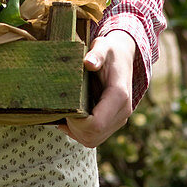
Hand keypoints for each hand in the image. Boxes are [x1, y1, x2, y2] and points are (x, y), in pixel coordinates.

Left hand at [59, 29, 134, 146]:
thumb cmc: (109, 51)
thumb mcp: (102, 47)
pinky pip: (95, 137)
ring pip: (94, 140)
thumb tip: (88, 63)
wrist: (123, 56)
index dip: (77, 122)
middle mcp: (123, 111)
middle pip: (94, 135)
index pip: (96, 123)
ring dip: (75, 133)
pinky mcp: (114, 121)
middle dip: (74, 128)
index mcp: (119, 95)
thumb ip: (96, 54)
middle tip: (63, 111)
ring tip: (65, 115)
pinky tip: (71, 119)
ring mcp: (120, 118)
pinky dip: (80, 133)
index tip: (67, 108)